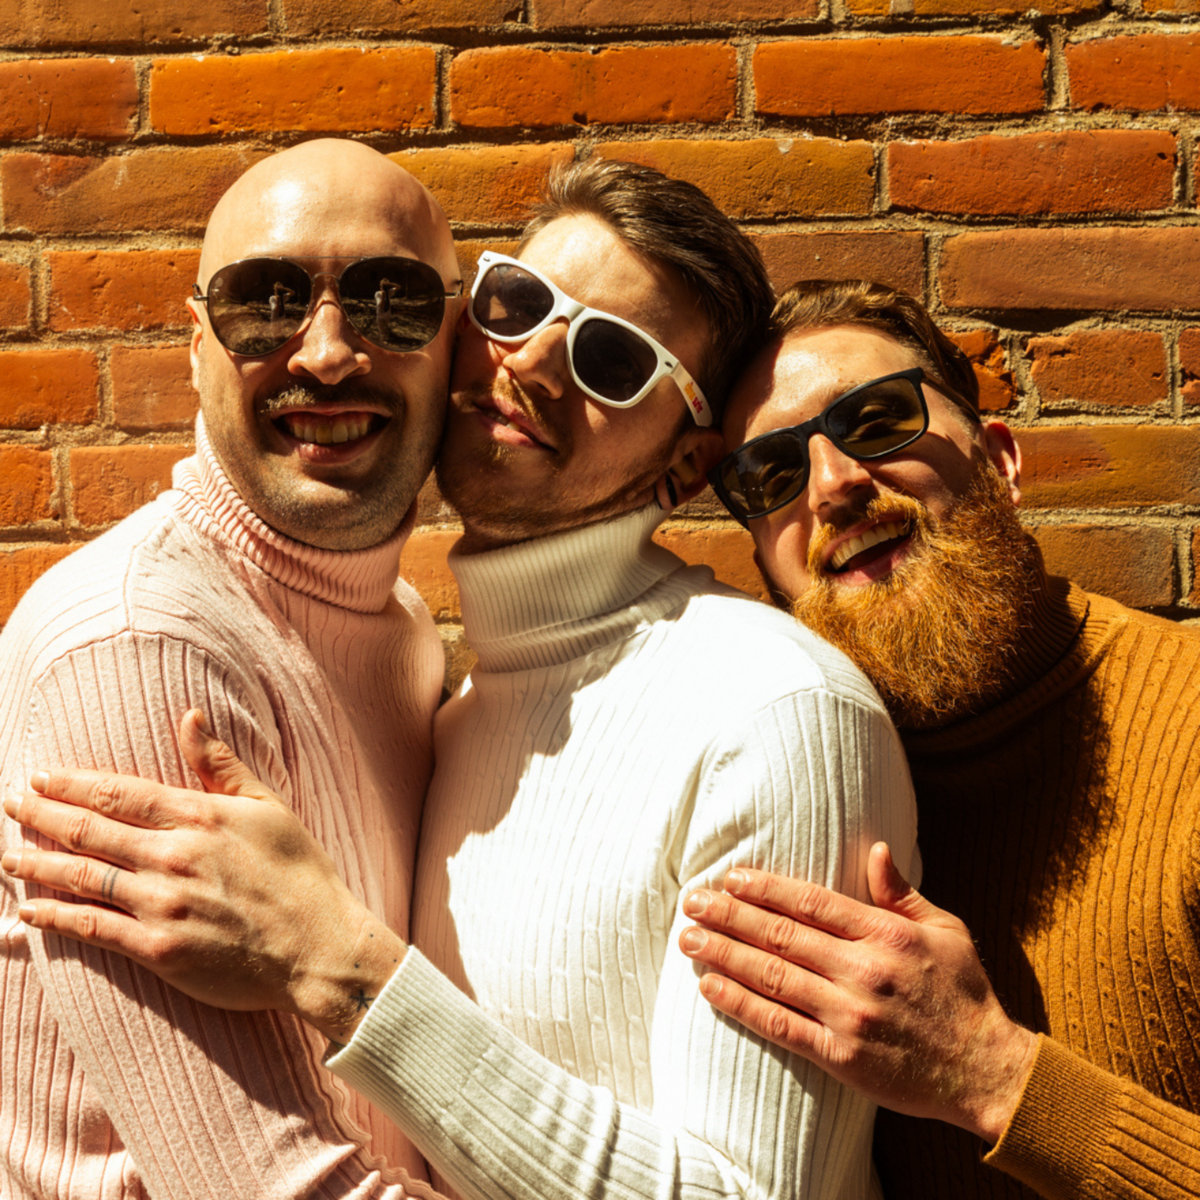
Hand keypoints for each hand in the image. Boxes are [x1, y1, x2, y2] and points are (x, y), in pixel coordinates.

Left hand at [2, 710, 405, 1043]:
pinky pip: (92, 929)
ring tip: (8, 855)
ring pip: (82, 876)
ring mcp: (163, 904)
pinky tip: (29, 911)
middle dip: (42, 814)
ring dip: (37, 863)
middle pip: (90, 830)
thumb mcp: (268, 806)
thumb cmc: (300, 873)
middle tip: (11, 802)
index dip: (73, 784)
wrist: (319, 945)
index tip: (42, 777)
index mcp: (201, 817)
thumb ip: (221, 764)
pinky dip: (54, 918)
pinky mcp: (159, 948)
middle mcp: (174, 856)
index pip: (120, 793)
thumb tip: (189, 717)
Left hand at [678, 843, 1036, 1143]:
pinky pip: (780, 1026)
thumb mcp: (946, 931)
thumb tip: (877, 849)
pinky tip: (711, 988)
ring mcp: (850, 1015)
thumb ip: (902, 893)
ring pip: (772, 976)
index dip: (765, 887)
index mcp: (886, 935)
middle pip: (781, 934)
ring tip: (688, 939)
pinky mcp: (842, 1057)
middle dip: (729, 914)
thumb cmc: (965, 995)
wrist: (988, 1072)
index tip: (731, 877)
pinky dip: (740, 1005)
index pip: (811, 902)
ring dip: (723, 954)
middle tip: (692, 901)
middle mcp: (864, 970)